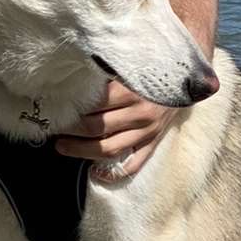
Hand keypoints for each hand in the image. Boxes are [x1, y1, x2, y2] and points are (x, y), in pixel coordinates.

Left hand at [54, 78, 180, 181]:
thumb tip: (74, 79)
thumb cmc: (152, 72)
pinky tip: (94, 172)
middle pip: (97, 127)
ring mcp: (148, 132)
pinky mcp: (153, 143)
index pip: (94, 104)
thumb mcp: (131, 67)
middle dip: (71, 130)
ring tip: (63, 147)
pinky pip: (133, 164)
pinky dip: (114, 173)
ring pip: (110, 149)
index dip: (72, 108)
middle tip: (54, 129)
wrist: (187, 81)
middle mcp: (140, 114)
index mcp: (132, 92)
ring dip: (82, 151)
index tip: (56, 108)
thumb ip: (107, 75)